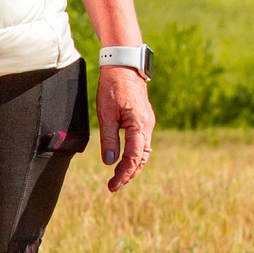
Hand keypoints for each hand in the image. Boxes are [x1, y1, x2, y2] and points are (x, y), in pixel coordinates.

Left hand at [98, 64, 153, 190]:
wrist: (124, 66)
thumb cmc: (113, 87)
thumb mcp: (106, 113)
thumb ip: (109, 138)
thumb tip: (110, 161)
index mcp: (139, 126)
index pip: (134, 158)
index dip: (124, 174)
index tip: (113, 186)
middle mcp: (147, 126)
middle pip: (141, 158)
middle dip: (128, 174)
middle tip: (113, 186)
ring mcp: (147, 123)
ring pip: (143, 152)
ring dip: (132, 166)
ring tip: (118, 177)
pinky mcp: (143, 120)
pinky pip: (141, 143)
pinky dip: (134, 155)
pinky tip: (125, 160)